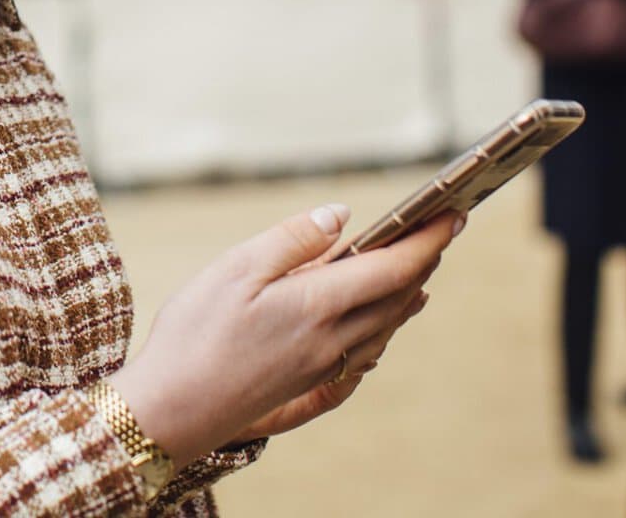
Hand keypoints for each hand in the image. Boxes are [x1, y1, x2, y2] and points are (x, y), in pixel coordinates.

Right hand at [109, 204, 461, 467]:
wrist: (172, 411)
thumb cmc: (195, 333)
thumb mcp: (235, 268)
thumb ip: (293, 240)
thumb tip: (342, 216)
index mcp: (318, 305)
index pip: (394, 268)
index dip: (427, 240)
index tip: (453, 215)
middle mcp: (333, 339)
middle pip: (400, 297)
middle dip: (425, 260)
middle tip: (442, 228)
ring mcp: (324, 365)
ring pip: (387, 324)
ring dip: (411, 291)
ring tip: (421, 264)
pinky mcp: (310, 381)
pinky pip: (368, 347)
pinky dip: (387, 322)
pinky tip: (383, 318)